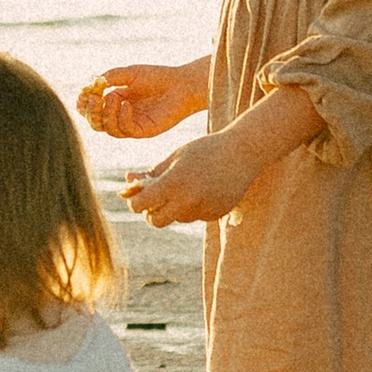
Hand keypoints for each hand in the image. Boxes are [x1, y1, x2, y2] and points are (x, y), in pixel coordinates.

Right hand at [78, 62, 204, 140]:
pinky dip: (121, 117)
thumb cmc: (157, 77)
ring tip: (113, 97)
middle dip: (90, 112)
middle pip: (94, 123)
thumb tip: (92, 84)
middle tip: (94, 98)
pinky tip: (126, 105)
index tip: (84, 91)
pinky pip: (125, 129)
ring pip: (108, 129)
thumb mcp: (130, 73)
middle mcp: (120, 115)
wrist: (182, 85)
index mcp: (114, 101)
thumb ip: (111, 77)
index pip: (91, 109)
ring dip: (105, 114)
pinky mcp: (143, 131)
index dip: (83, 103)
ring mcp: (131, 124)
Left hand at [123, 132, 251, 228]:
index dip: (134, 202)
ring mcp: (203, 210)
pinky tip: (202, 188)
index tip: (136, 196)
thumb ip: (152, 174)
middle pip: (156, 221)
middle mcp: (188, 200)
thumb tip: (127, 183)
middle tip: (152, 201)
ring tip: (184, 186)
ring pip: (177, 218)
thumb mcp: (175, 157)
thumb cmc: (206, 149)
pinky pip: (195, 216)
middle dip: (150, 213)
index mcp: (174, 182)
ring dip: (173, 208)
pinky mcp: (216, 214)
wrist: (244, 152)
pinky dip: (192, 207)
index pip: (142, 205)